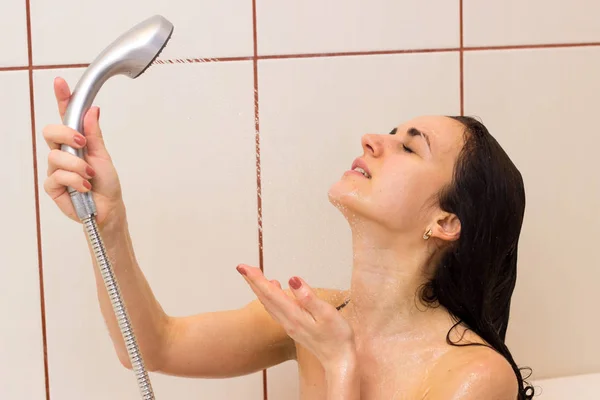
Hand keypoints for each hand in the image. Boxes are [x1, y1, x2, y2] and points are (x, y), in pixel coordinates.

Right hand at [42, 77, 124, 228]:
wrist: (108, 208)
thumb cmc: (106, 183)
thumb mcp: (103, 155)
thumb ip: (94, 133)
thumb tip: (92, 109)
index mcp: (75, 142)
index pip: (65, 117)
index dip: (62, 99)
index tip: (61, 83)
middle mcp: (62, 152)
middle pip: (50, 131)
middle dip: (67, 134)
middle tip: (83, 143)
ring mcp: (55, 168)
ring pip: (55, 155)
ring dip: (77, 165)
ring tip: (90, 176)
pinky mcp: (52, 186)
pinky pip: (57, 176)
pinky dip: (75, 180)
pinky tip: (84, 188)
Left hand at [236, 264, 355, 369]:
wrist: (340, 361)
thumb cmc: (337, 337)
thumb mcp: (327, 313)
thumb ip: (308, 296)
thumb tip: (292, 279)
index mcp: (294, 315)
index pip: (270, 293)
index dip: (256, 279)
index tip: (243, 267)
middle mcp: (287, 321)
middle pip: (265, 298)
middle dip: (253, 281)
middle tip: (243, 267)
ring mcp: (289, 325)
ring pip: (268, 304)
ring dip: (259, 289)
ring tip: (254, 275)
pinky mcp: (294, 328)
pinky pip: (275, 310)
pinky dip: (269, 298)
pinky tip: (273, 291)